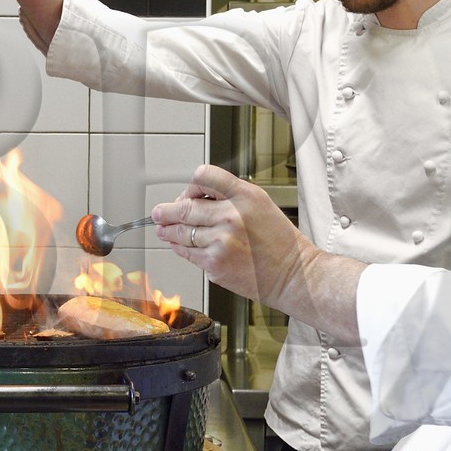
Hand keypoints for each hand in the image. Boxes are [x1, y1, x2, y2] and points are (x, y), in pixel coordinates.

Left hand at [152, 164, 311, 309]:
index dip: (191, 185)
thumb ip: (229, 195)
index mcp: (245, 195)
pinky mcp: (214, 264)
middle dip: (166, 211)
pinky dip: (179, 247)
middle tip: (158, 213)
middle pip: (184, 206)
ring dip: (167, 230)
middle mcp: (231, 216)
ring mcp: (221, 241)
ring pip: (181, 231)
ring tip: (163, 229)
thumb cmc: (278, 241)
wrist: (292, 275)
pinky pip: (186, 252)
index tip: (186, 192)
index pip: (204, 176)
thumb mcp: (260, 203)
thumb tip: (195, 197)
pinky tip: (178, 245)